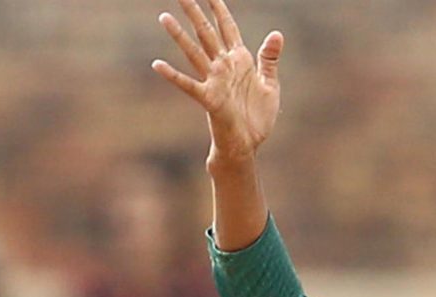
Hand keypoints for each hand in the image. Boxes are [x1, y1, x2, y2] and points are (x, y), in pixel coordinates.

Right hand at [152, 0, 282, 164]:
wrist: (249, 143)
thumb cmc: (257, 116)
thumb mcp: (270, 84)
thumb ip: (269, 58)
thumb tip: (277, 33)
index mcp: (240, 60)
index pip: (228, 28)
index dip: (220, 9)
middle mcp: (224, 67)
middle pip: (207, 33)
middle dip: (195, 13)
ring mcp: (215, 81)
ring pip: (195, 53)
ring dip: (180, 36)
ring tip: (164, 17)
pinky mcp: (210, 99)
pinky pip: (189, 85)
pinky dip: (174, 75)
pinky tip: (157, 64)